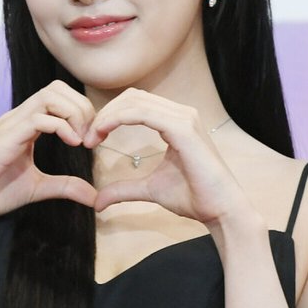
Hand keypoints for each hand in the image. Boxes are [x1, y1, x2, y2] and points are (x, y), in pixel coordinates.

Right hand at [0, 81, 96, 225]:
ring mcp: (9, 126)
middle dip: (82, 107)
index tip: (93, 137)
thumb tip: (95, 196)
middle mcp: (17, 118)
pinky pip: (37, 119)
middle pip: (57, 88)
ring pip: (49, 96)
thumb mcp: (39, 187)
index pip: (59, 95)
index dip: (82, 110)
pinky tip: (72, 144)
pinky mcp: (4, 140)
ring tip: (82, 140)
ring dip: (74, 114)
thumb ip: (66, 186)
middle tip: (91, 136)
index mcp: (25, 123)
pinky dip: (61, 127)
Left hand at [84, 88, 247, 224]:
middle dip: (104, 113)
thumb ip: (124, 189)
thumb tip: (97, 202)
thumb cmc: (194, 197)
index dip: (109, 115)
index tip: (90, 138)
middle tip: (86, 137)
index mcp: (176, 122)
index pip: (136, 104)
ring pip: (135, 101)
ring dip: (107, 116)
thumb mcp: (149, 189)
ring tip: (91, 137)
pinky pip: (142, 113)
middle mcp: (181, 114)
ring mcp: (184, 118)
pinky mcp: (183, 128)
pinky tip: (102, 133)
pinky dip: (117, 119)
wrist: (221, 210)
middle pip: (132, 97)